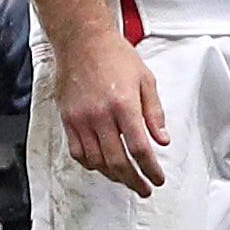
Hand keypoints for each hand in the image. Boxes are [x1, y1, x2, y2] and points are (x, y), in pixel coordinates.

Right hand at [55, 27, 168, 194]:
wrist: (82, 40)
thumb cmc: (114, 55)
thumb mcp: (145, 79)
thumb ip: (154, 112)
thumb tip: (162, 140)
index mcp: (124, 105)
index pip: (139, 148)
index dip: (150, 169)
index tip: (157, 179)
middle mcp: (101, 115)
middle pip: (118, 161)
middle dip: (134, 180)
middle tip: (144, 188)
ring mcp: (81, 119)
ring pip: (96, 161)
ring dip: (113, 175)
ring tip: (125, 179)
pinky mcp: (68, 119)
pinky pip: (77, 152)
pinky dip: (90, 164)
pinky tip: (101, 165)